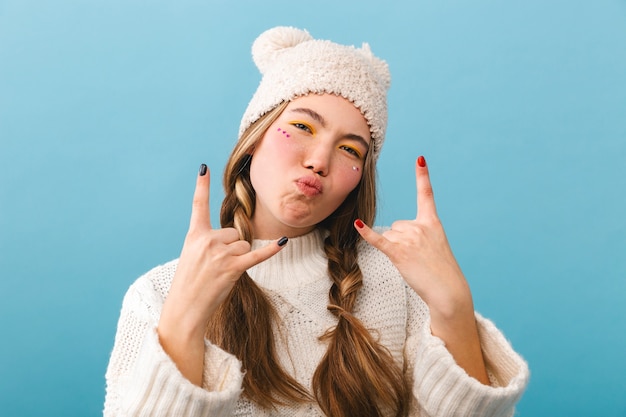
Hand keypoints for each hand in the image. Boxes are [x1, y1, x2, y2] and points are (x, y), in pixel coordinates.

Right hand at [157, 165, 285, 384]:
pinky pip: (256, 255)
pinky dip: (271, 250)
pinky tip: (283, 241)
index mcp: (194, 236)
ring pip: (243, 245)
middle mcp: (207, 241)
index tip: (203, 167)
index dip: (201, 186)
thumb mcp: (192, 258)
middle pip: (233, 233)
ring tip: (221, 274)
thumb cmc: (189, 286)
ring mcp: (220, 255)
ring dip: (238, 259)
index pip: (198, 206)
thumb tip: (237, 240)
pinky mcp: (233, 269)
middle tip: (214, 268)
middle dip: (230, 249)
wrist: (184, 310)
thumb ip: (210, 244)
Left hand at [355, 156, 470, 316]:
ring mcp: (409, 239)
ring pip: (389, 236)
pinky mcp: (398, 252)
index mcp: (432, 222)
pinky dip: (367, 233)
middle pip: (397, 226)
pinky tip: (359, 224)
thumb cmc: (441, 271)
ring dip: (396, 250)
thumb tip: (392, 233)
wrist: (448, 290)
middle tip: (418, 257)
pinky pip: (379, 240)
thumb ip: (417, 234)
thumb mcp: (435, 246)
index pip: (426, 195)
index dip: (422, 176)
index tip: (420, 158)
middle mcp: (420, 226)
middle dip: (402, 241)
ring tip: (412, 262)